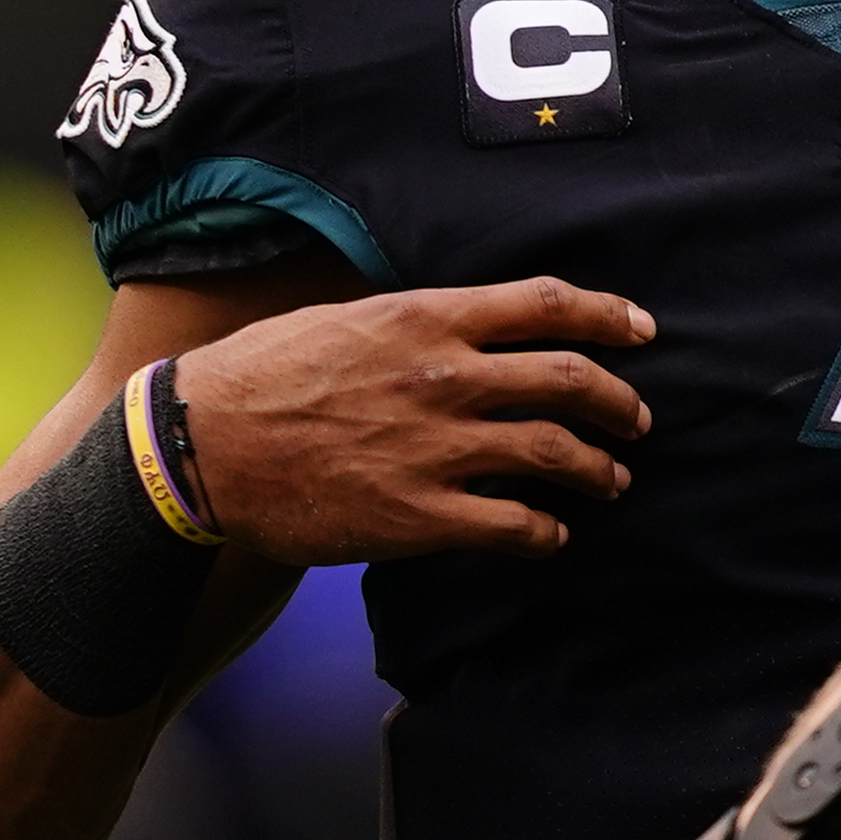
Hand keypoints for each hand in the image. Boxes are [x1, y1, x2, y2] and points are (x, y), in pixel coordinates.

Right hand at [174, 280, 650, 561]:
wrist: (197, 447)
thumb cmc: (261, 375)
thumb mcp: (343, 318)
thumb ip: (414, 320)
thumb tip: (466, 320)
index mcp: (426, 318)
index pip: (548, 303)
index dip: (610, 315)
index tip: (643, 330)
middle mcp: (444, 377)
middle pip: (570, 380)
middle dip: (620, 402)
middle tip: (637, 419)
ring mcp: (436, 449)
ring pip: (554, 454)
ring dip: (598, 469)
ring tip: (611, 479)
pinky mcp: (419, 516)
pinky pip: (513, 526)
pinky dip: (545, 532)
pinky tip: (550, 536)